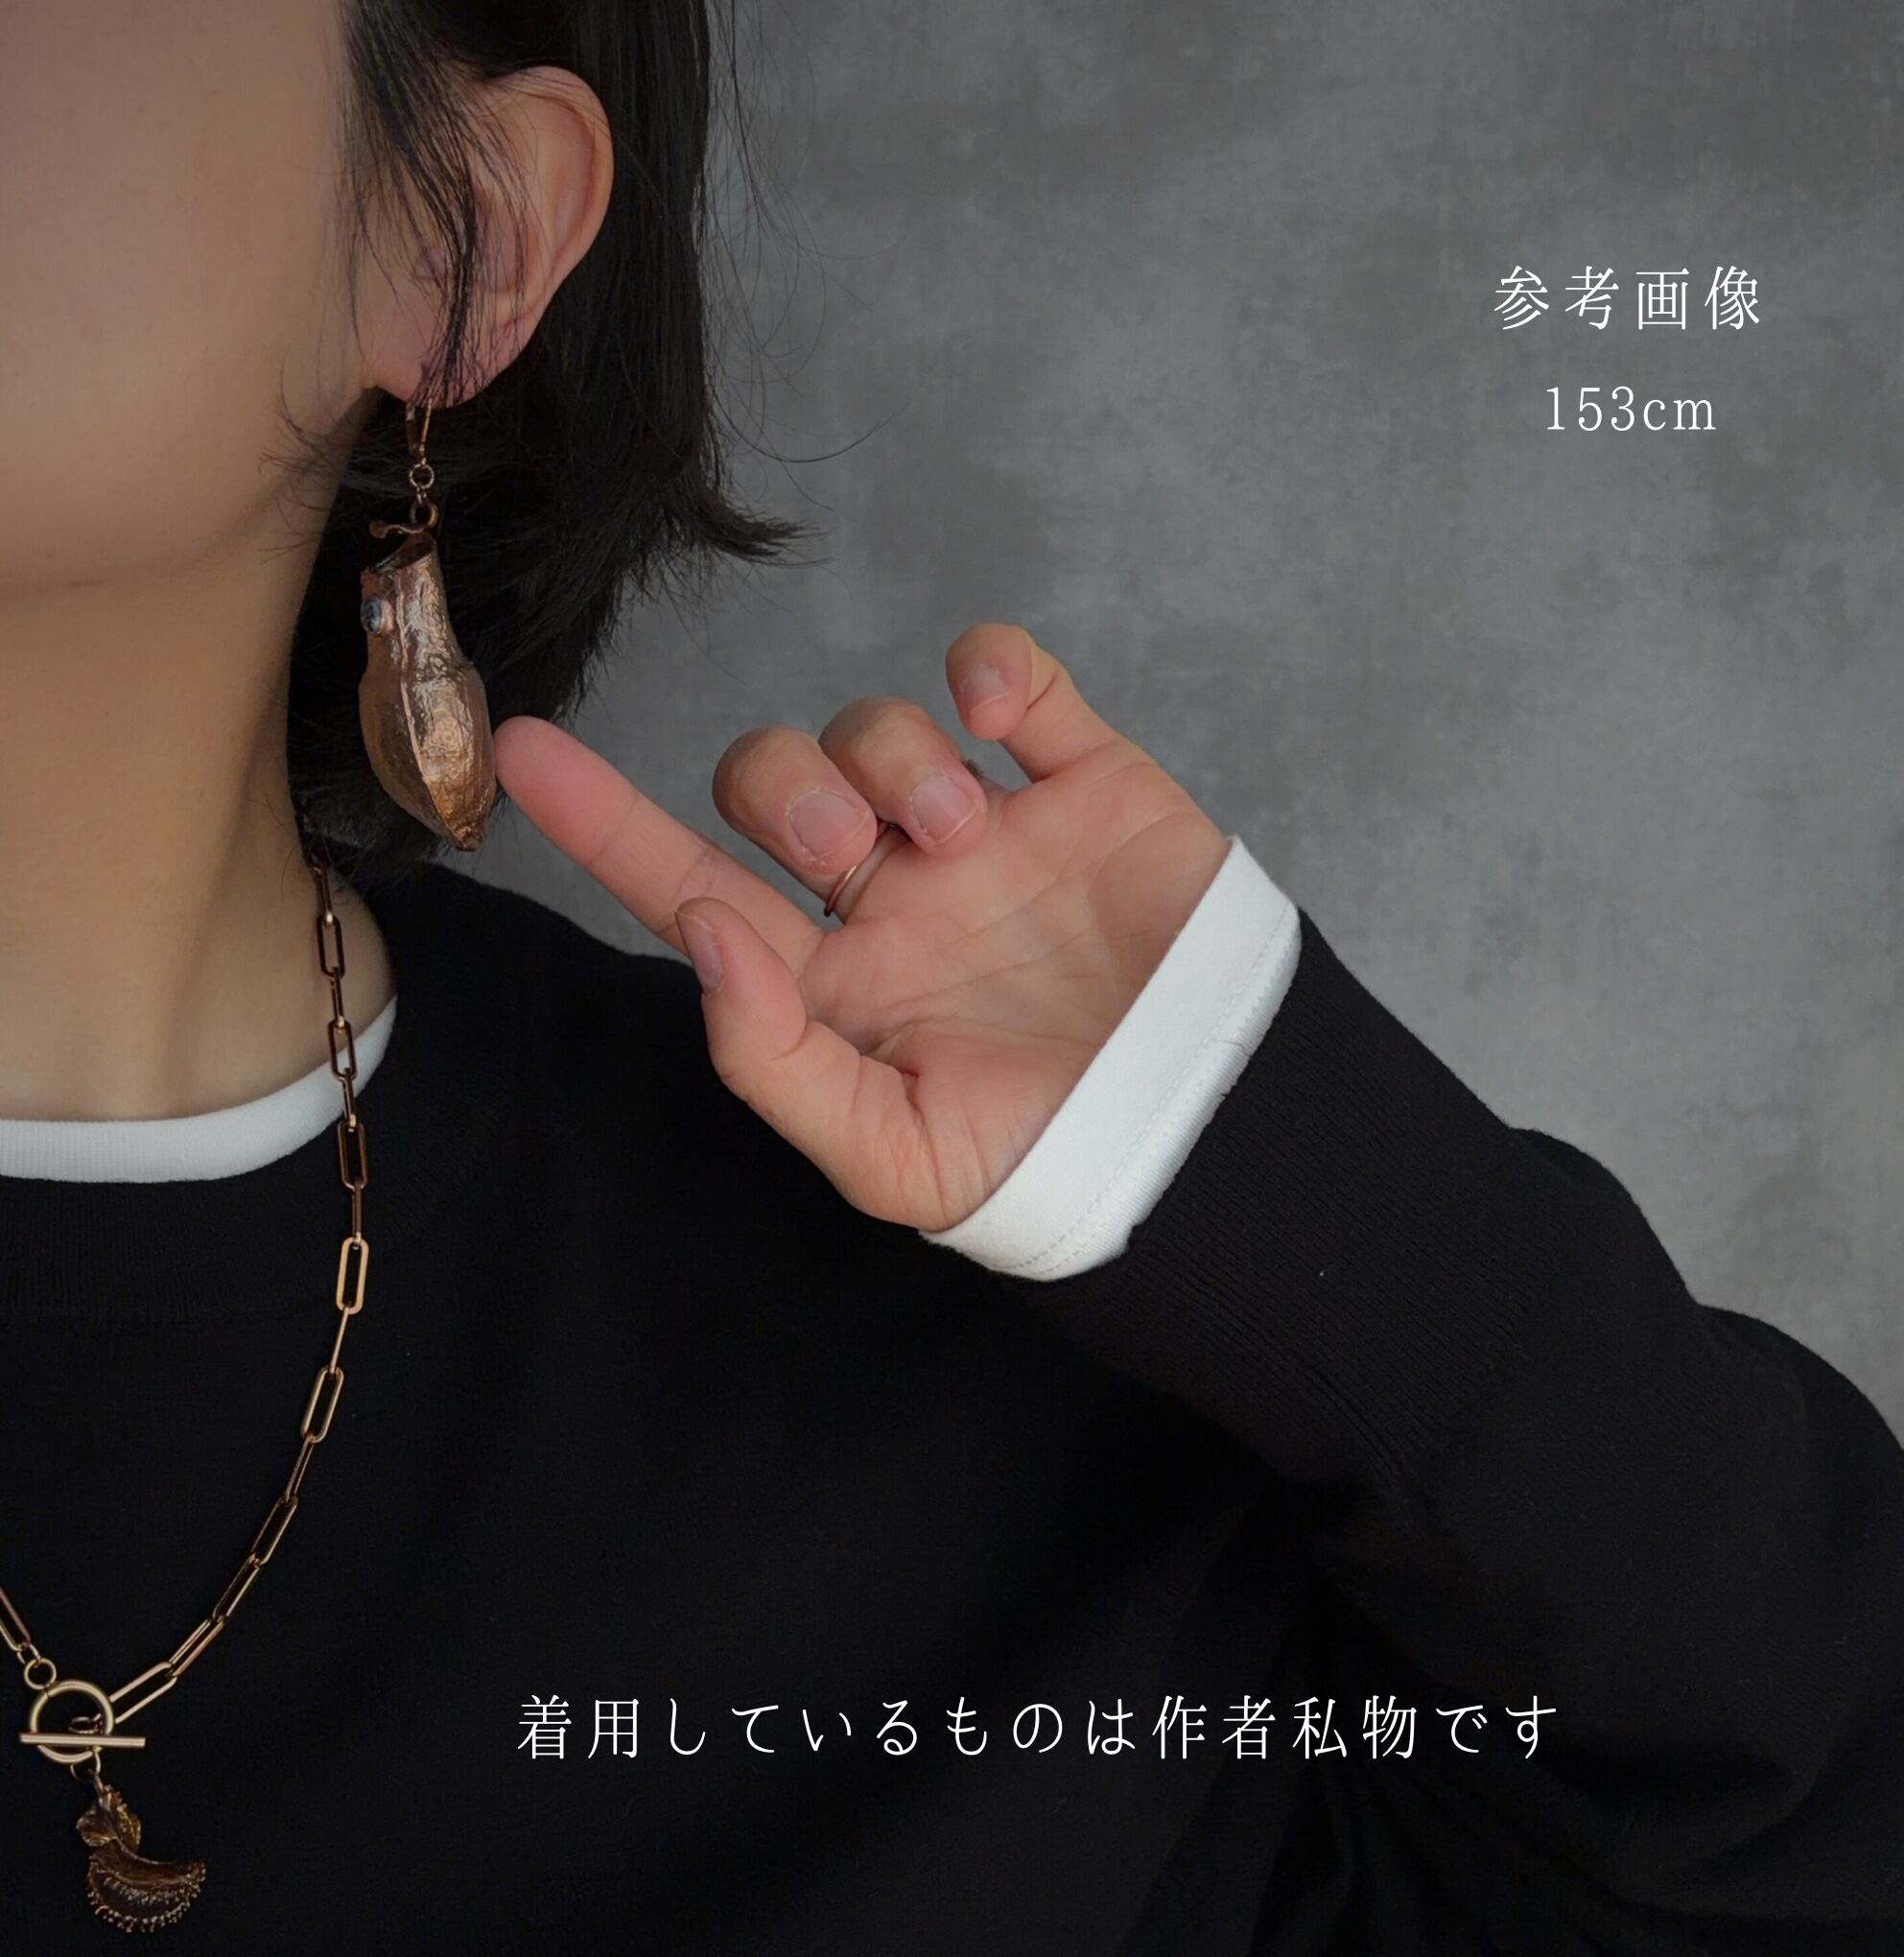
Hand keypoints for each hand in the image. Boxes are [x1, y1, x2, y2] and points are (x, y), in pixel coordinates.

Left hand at [491, 622, 1228, 1230]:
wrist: (1214, 1136)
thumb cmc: (1051, 1161)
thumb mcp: (890, 1155)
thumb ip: (774, 1057)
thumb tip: (701, 930)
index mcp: (833, 980)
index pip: (686, 884)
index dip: (599, 820)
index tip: (512, 749)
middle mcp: (894, 895)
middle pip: (773, 779)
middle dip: (785, 791)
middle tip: (852, 854)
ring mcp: (988, 831)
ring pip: (881, 724)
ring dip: (894, 757)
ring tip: (964, 836)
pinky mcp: (1085, 784)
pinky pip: (1015, 678)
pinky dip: (991, 669)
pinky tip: (1001, 720)